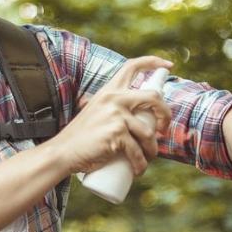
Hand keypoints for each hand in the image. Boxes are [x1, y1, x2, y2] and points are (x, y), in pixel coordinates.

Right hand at [49, 56, 174, 176]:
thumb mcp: (96, 112)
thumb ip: (112, 108)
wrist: (63, 152)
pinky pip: (137, 151)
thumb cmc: (81, 137)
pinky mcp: (117, 134)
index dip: (153, 61)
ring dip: (152, 150)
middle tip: (163, 128)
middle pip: (153, 97)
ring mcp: (116, 115)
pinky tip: (137, 170)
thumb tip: (137, 116)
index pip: (132, 66)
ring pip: (149, 132)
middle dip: (166, 114)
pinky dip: (140, 164)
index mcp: (109, 90)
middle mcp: (113, 98)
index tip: (168, 65)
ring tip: (147, 158)